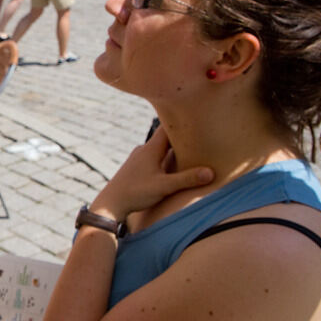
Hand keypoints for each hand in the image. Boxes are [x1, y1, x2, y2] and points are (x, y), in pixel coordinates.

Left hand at [93, 126, 213, 220]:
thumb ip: (187, 179)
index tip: (197, 117)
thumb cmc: (135, 193)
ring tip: (188, 148)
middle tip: (199, 133)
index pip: (168, 126)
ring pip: (159, 147)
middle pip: (165, 136)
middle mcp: (143, 149)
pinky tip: (170, 164)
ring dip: (172, 147)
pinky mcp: (135, 168)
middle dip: (180, 135)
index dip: (182, 122)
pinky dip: (164, 157)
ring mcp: (138, 158)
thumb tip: (210, 172)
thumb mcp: (164, 187)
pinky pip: (153, 156)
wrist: (110, 204)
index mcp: (151, 148)